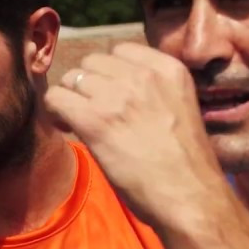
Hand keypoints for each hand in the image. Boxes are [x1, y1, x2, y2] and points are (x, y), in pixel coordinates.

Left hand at [43, 42, 227, 230]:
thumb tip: (116, 87)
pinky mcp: (95, 120)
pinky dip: (56, 111)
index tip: (111, 95)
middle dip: (89, 84)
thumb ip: (154, 90)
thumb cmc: (188, 165)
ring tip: (80, 122)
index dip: (110, 73)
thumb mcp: (181, 108)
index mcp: (169, 69)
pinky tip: (68, 128)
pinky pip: (56, 98)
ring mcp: (118, 95)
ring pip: (72, 78)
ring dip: (72, 99)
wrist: (191, 197)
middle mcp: (143, 75)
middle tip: (92, 111)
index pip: (121, 51)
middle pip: (93, 62)